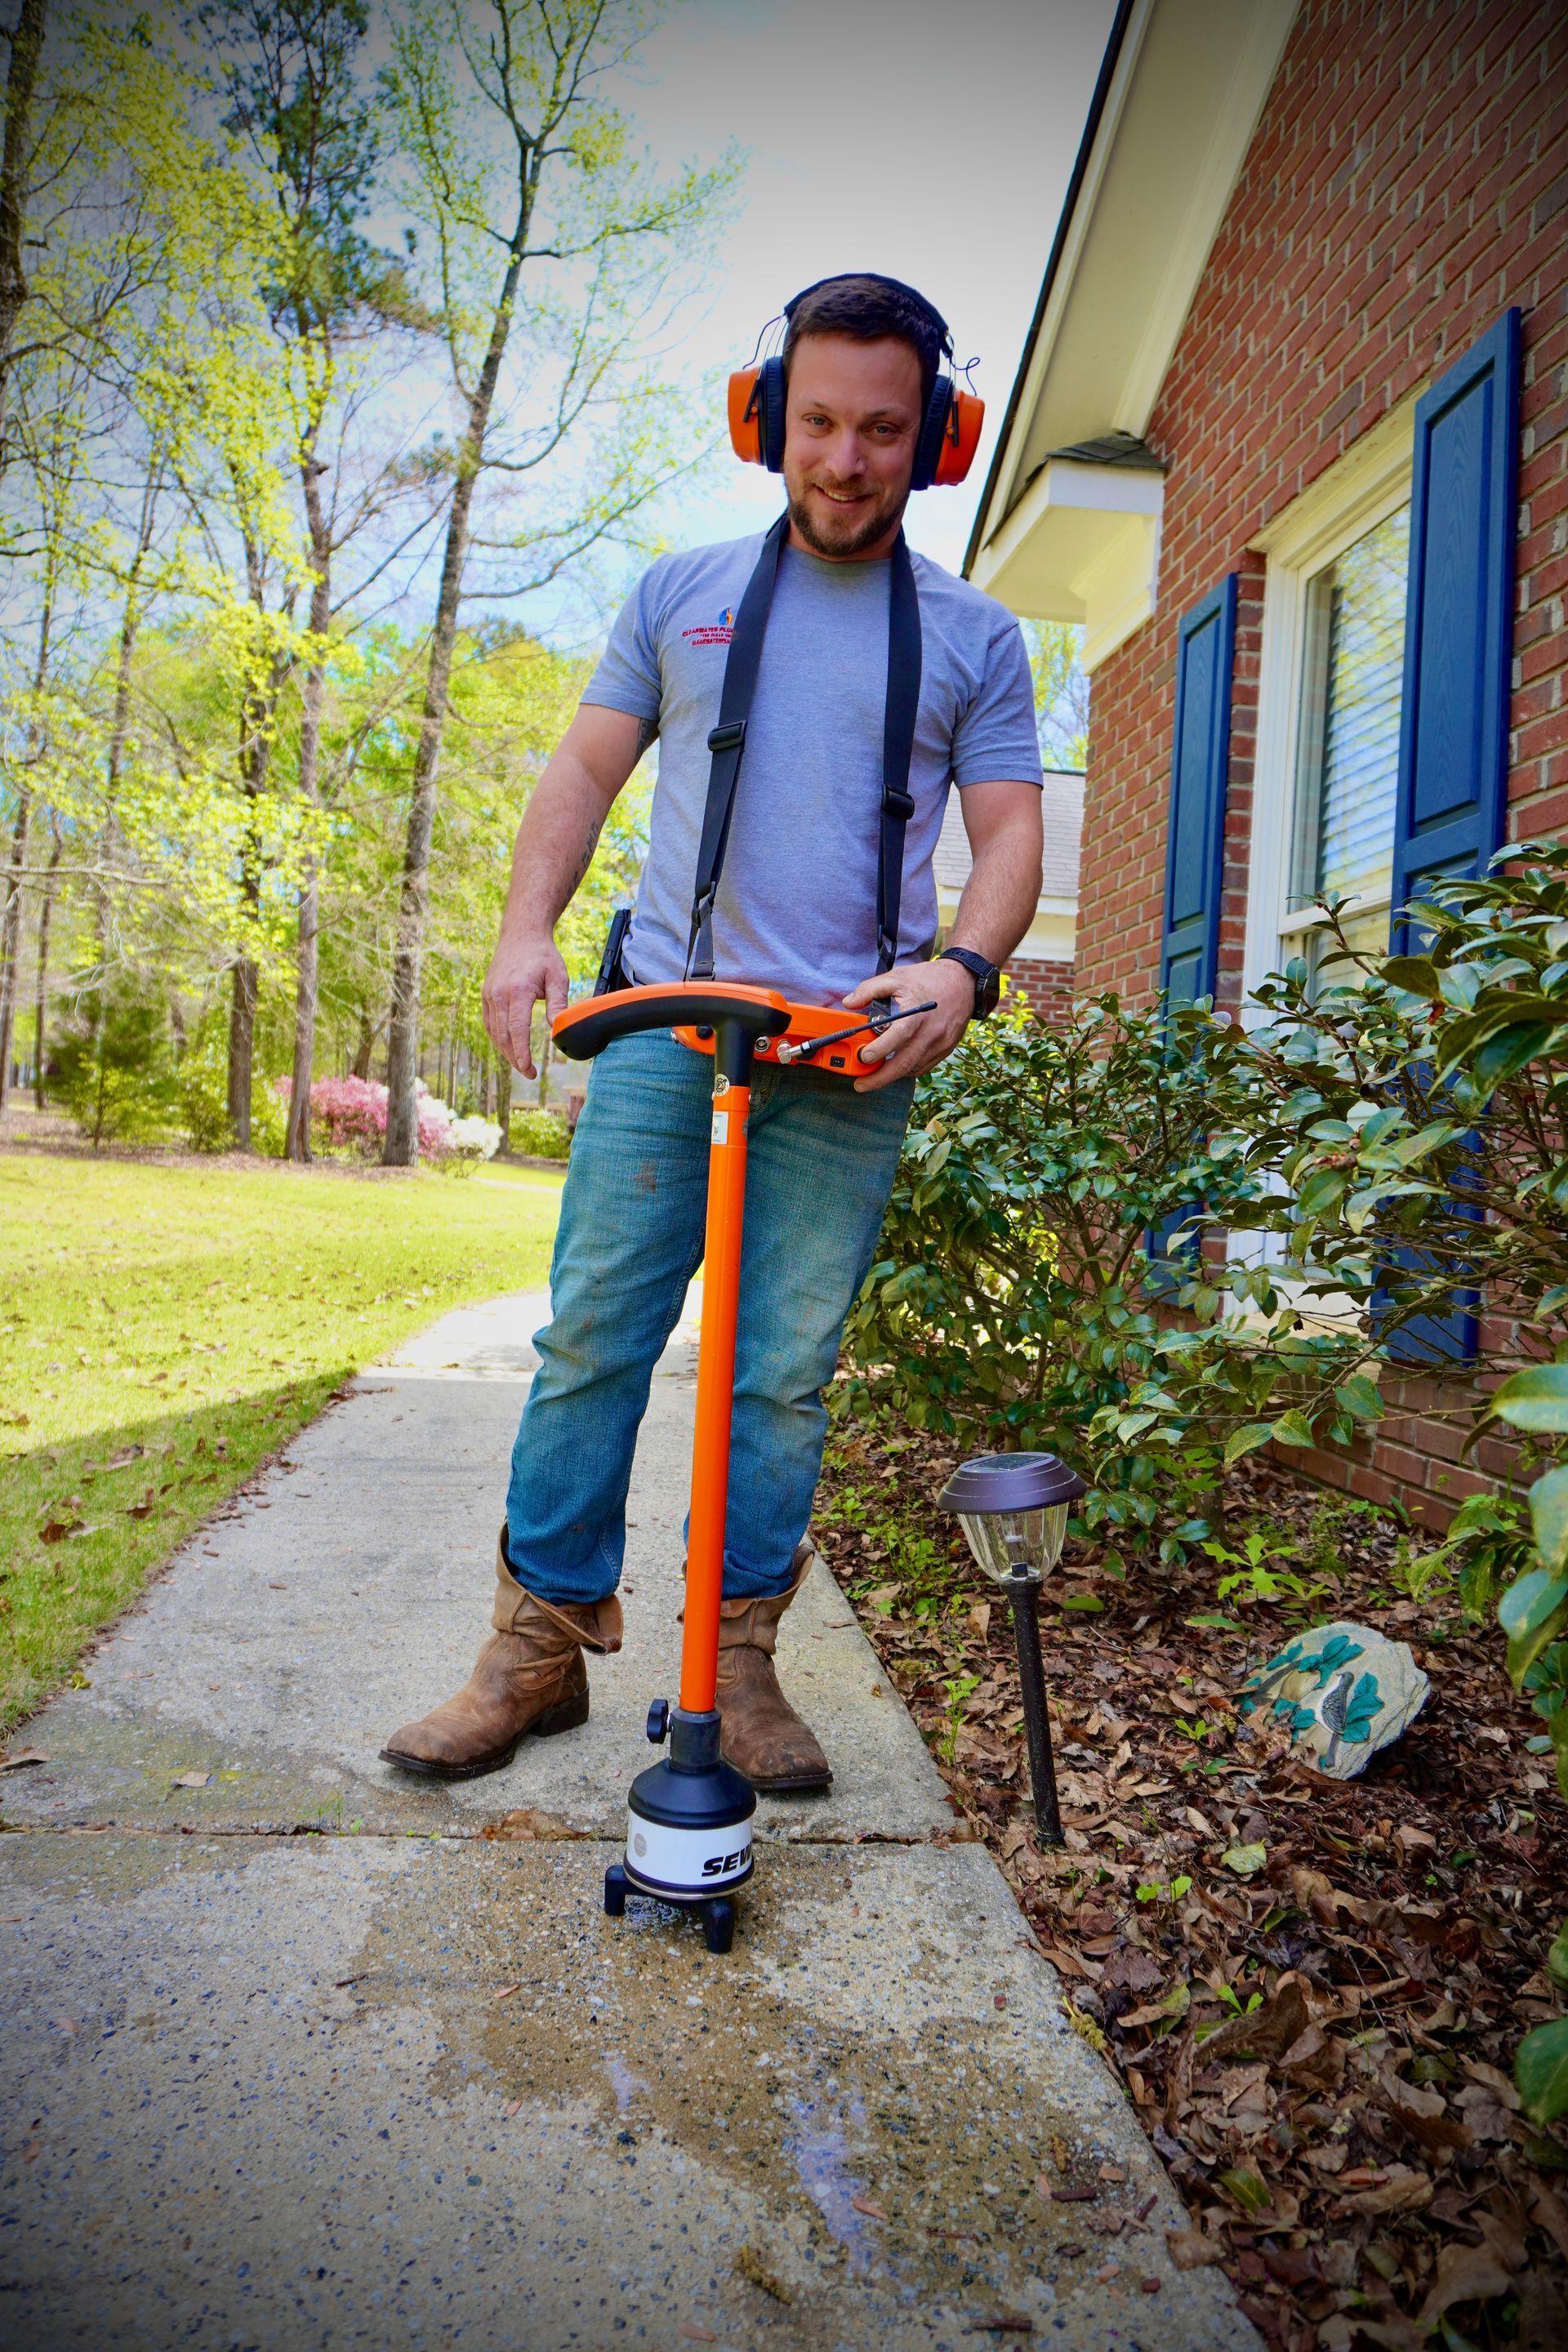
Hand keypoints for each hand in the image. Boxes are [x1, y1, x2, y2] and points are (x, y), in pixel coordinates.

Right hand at [482, 932, 568, 1077]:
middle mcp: (498, 994)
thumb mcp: (558, 977)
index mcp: (517, 990)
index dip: (522, 1054)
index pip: (517, 1030)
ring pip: (494, 1032)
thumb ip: (558, 1004)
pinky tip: (509, 1048)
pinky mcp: (485, 995)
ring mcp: (489, 995)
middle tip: (529, 1073)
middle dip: (515, 1058)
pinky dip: (499, 1039)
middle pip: (503, 1036)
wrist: (521, 935)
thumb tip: (558, 1030)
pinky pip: (489, 1024)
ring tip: (521, 1064)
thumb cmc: (543, 956)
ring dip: (506, 1051)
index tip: (529, 1070)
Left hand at [842, 957, 973, 1092]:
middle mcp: (931, 1033)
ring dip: (892, 1076)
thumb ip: (869, 989)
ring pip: (913, 1069)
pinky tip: (895, 1067)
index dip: (879, 1051)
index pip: (897, 1037)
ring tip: (874, 1077)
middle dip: (879, 1079)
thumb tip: (848, 1003)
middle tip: (860, 1085)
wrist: (964, 981)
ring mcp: (940, 1044)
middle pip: (903, 1064)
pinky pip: (924, 1066)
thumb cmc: (928, 979)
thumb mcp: (896, 977)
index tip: (862, 1058)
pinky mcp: (946, 1049)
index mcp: (916, 1014)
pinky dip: (908, 1070)